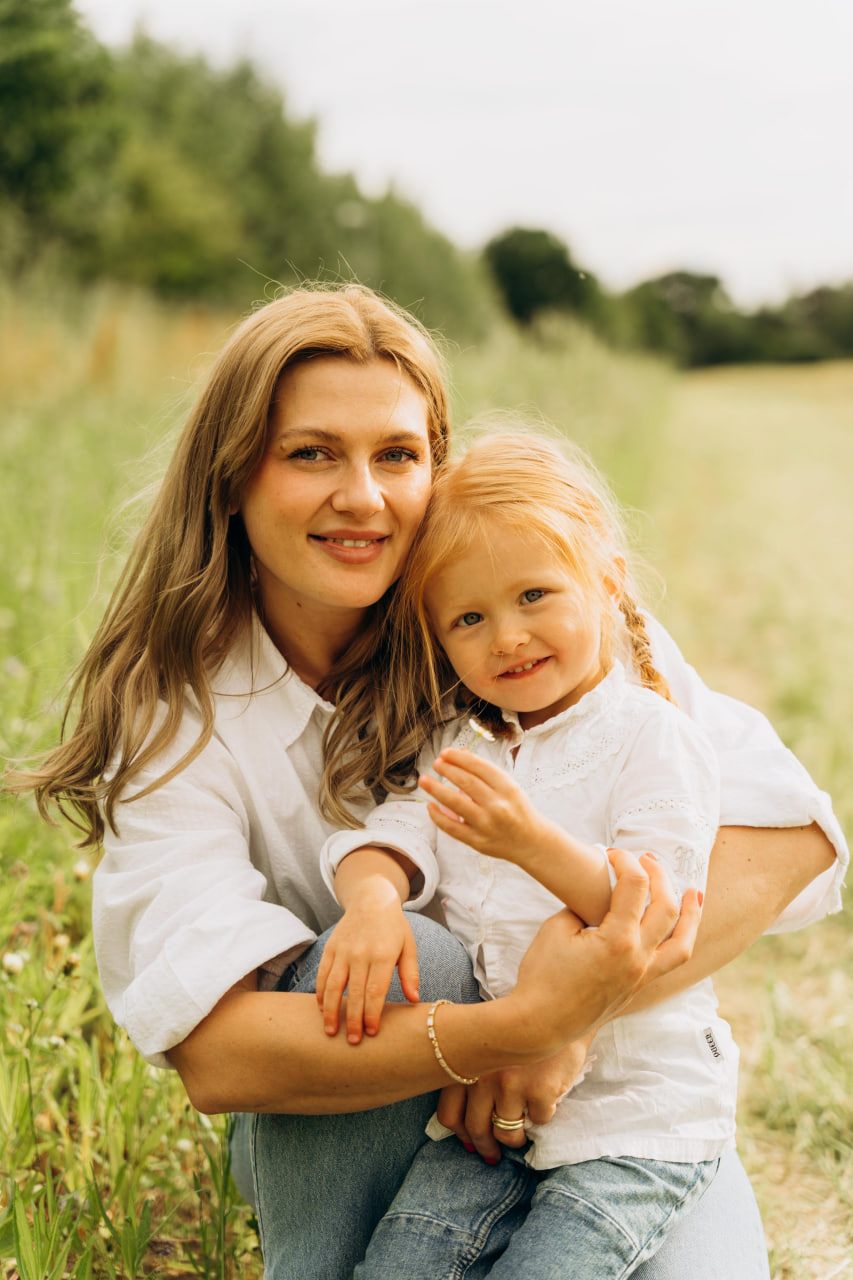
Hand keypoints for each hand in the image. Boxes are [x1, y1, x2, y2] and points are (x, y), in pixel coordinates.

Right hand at [315, 892, 419, 1044]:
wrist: (371, 899)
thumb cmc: (394, 927)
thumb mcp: (409, 946)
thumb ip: (410, 973)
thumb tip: (414, 1000)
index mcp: (383, 955)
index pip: (375, 991)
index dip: (372, 1014)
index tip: (371, 1032)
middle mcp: (361, 953)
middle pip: (355, 993)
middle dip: (353, 1020)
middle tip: (353, 1042)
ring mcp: (343, 951)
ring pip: (334, 986)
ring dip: (331, 1011)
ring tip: (331, 1032)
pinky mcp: (331, 948)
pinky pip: (323, 974)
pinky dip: (321, 993)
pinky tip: (321, 1009)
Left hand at [419, 748, 545, 862]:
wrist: (531, 842)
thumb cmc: (516, 809)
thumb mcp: (508, 786)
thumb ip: (484, 771)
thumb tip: (459, 754)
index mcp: (508, 788)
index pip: (479, 767)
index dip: (459, 758)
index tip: (446, 752)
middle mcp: (498, 806)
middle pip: (466, 782)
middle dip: (448, 770)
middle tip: (436, 763)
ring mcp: (486, 825)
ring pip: (456, 803)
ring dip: (436, 789)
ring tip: (424, 779)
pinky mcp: (477, 841)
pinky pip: (452, 827)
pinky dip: (438, 816)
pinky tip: (430, 805)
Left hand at [436, 1037, 594, 1161]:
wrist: (555, 1008)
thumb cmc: (517, 1028)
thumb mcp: (486, 1046)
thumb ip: (472, 1076)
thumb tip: (462, 1126)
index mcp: (466, 1064)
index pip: (449, 1114)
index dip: (459, 1133)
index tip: (468, 1140)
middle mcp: (484, 1076)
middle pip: (477, 1129)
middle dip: (485, 1147)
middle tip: (492, 1153)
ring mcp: (512, 1085)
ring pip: (507, 1133)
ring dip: (513, 1140)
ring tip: (519, 1136)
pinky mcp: (541, 1091)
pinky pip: (539, 1121)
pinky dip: (542, 1116)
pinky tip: (544, 1103)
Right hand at [509, 849, 700, 1054]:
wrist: (540, 1023)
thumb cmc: (542, 976)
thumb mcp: (556, 928)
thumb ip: (581, 908)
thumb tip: (597, 900)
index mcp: (618, 940)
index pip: (634, 887)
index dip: (626, 862)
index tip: (613, 854)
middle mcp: (638, 959)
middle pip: (666, 908)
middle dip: (659, 877)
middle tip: (647, 860)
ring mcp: (641, 977)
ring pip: (682, 943)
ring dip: (690, 915)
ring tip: (694, 895)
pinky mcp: (638, 989)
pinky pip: (671, 963)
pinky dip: (680, 942)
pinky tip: (678, 931)